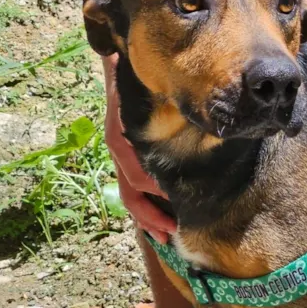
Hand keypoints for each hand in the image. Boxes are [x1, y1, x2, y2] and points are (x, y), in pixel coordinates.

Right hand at [104, 64, 175, 242]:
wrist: (119, 70)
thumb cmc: (137, 82)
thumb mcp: (146, 94)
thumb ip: (162, 109)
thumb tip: (188, 121)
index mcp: (121, 140)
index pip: (137, 176)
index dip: (156, 192)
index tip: (178, 202)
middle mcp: (118, 152)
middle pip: (131, 193)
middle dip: (152, 215)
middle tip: (174, 230)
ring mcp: (119, 158)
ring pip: (129, 197)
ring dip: (147, 219)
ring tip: (165, 236)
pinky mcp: (125, 161)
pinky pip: (131, 191)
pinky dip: (143, 209)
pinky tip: (156, 224)